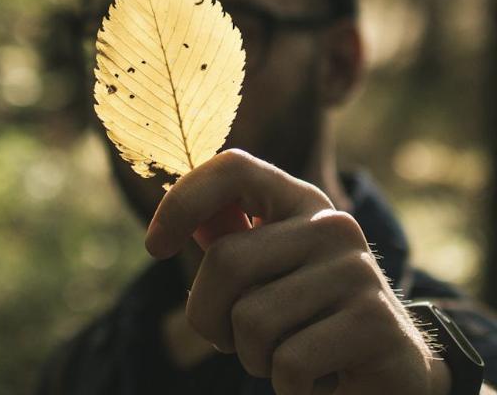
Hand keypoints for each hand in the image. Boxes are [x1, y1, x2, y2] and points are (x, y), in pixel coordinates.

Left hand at [146, 149, 450, 394]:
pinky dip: (286, 386)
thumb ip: (230, 243)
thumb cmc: (306, 320)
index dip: (182, 201)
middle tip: (231, 340)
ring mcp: (358, 272)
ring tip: (285, 356)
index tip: (156, 246)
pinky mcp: (375, 324)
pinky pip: (288, 364)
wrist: (386, 369)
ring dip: (252, 357)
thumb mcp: (267, 275)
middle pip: (226, 260)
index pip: (233, 169)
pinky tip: (317, 380)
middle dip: (208, 317)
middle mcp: (333, 227)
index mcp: (302, 205)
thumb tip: (172, 223)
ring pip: (251, 322)